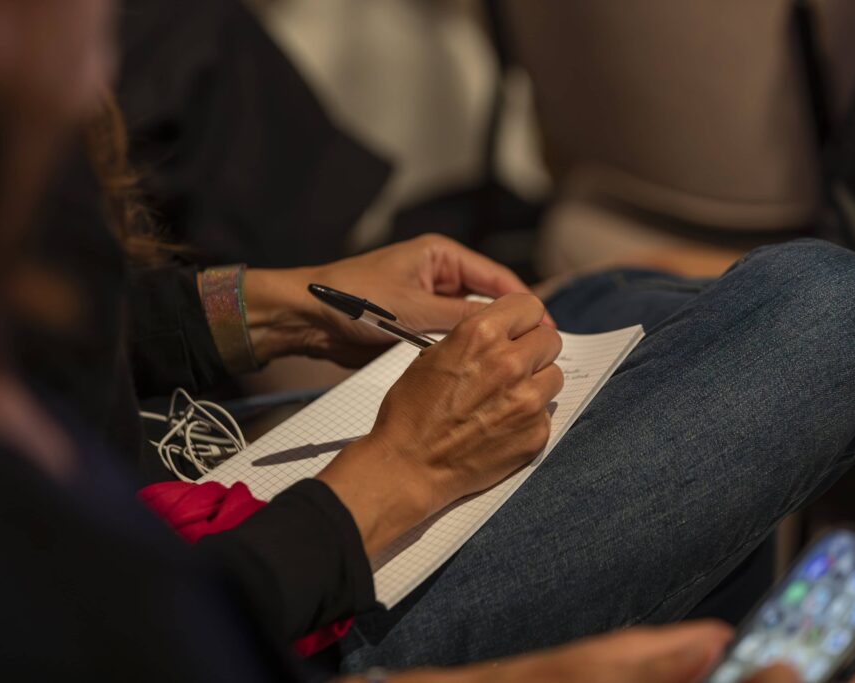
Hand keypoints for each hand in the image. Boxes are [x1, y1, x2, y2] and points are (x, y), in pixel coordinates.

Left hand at [242, 234, 550, 366]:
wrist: (307, 319)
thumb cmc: (354, 299)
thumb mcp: (415, 310)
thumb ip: (463, 320)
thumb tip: (506, 330)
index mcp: (441, 256)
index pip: (497, 278)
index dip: (524, 305)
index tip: (546, 330)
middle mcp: (438, 277)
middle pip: (487, 302)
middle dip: (507, 327)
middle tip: (535, 353)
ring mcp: (426, 303)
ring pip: (468, 326)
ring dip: (483, 344)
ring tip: (510, 366)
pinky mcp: (414, 328)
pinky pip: (447, 341)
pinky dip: (460, 354)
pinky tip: (477, 373)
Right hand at [317, 293, 562, 555]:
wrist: (409, 465)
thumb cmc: (411, 411)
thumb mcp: (434, 355)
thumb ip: (475, 338)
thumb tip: (504, 334)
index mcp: (481, 334)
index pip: (529, 306)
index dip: (522, 320)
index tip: (518, 331)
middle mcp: (510, 361)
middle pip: (549, 339)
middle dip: (533, 350)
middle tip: (512, 366)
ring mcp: (527, 399)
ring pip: (554, 375)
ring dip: (536, 382)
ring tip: (506, 398)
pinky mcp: (536, 432)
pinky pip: (546, 412)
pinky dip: (529, 417)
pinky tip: (502, 425)